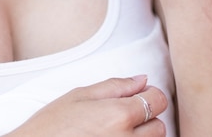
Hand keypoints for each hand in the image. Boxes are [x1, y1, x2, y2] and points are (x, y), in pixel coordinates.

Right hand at [8, 75, 167, 135]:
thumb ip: (115, 86)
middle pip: (159, 127)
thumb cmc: (51, 126)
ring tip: (114, 132)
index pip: (158, 101)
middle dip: (145, 120)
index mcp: (119, 115)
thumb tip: (142, 80)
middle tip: (121, 118)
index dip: (150, 96)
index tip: (138, 98)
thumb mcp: (79, 96)